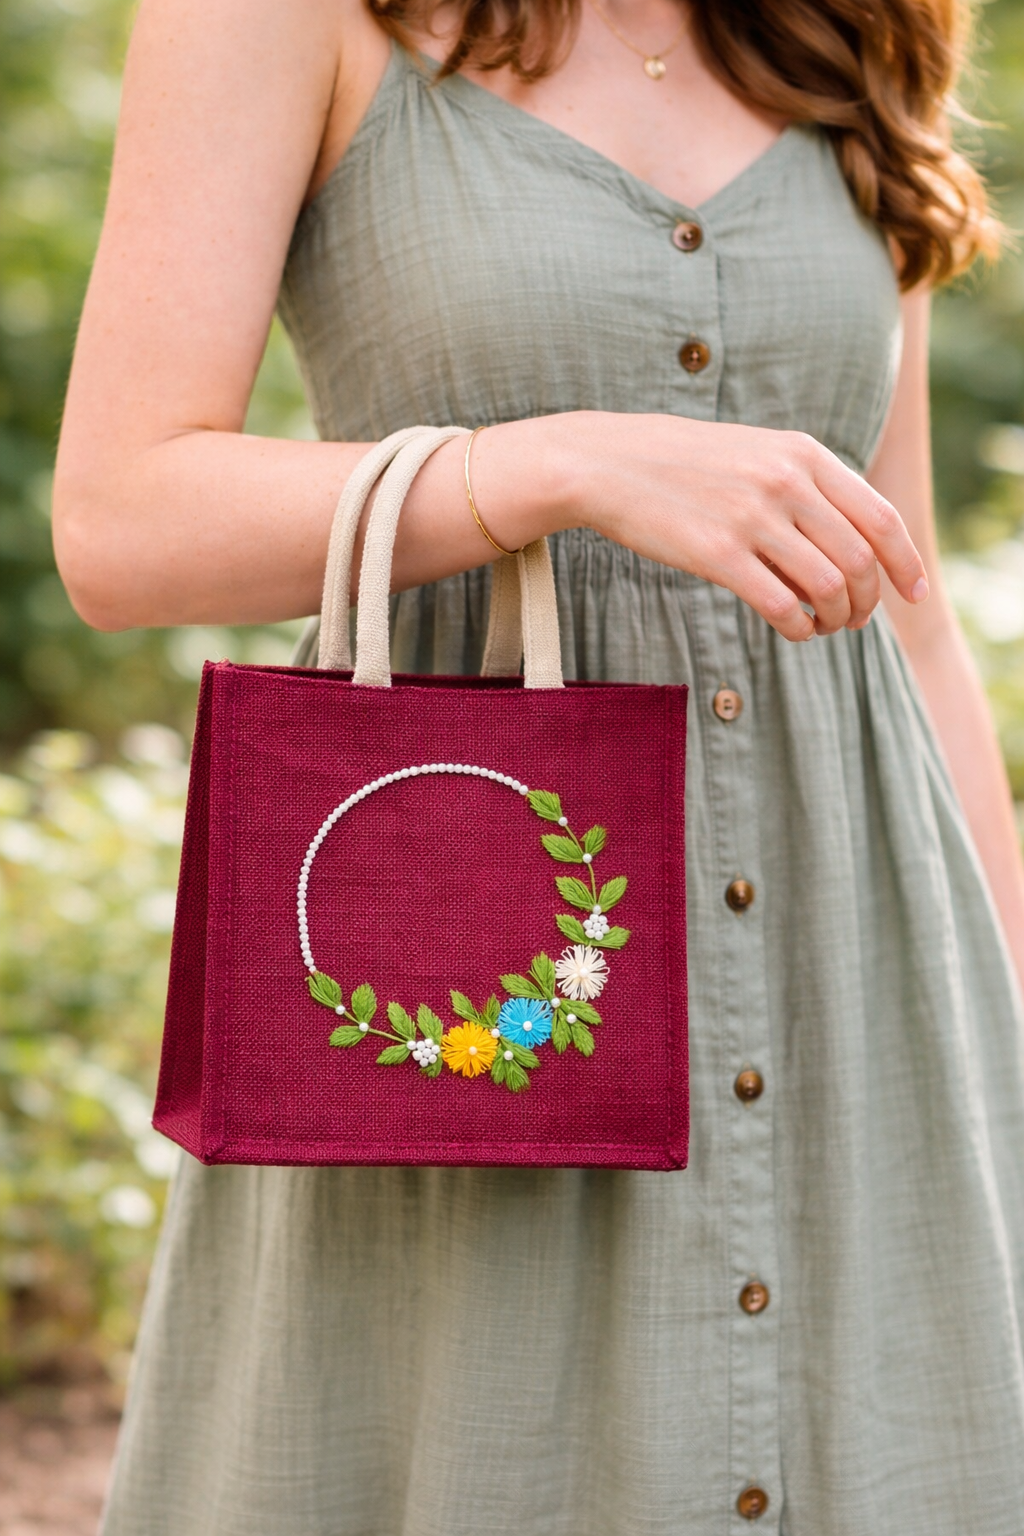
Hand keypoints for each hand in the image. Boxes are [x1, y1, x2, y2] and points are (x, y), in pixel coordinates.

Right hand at [570, 413, 928, 640]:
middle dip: (868, 602)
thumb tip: (852, 549)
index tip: (915, 593)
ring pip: (829, 587)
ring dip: (836, 619)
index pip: (881, 516)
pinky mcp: (718, 554)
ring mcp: (752, 518)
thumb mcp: (756, 455)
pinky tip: (793, 630)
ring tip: (824, 627)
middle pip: (860, 560)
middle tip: (855, 620)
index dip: (906, 562)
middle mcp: (786, 482)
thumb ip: (806, 488)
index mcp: (803, 454)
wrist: (610, 463)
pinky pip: (782, 606)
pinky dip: (799, 629)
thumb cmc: (685, 465)